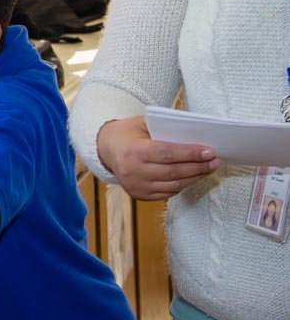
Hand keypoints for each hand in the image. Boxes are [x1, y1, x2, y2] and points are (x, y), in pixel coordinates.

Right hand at [97, 116, 220, 200]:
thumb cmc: (127, 133)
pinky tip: (191, 177)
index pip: (168, 154)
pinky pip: (167, 193)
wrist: (105, 148)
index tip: (209, 151)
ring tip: (207, 169)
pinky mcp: (139, 195)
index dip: (190, 154)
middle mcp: (134, 171)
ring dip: (194, 178)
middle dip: (198, 167)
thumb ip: (165, 129)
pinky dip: (182, 186)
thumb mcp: (142, 124)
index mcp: (134, 151)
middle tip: (214, 161)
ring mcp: (136, 186)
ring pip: (173, 186)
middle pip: (173, 172)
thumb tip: (195, 136)